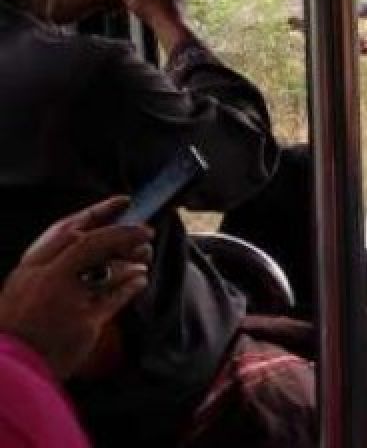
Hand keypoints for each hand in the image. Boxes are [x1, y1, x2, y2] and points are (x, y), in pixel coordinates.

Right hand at [0, 197, 152, 378]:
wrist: (8, 372)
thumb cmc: (18, 333)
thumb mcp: (24, 293)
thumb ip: (52, 270)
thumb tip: (89, 249)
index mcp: (28, 270)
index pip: (66, 229)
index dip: (99, 212)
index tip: (123, 201)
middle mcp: (45, 279)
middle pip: (91, 243)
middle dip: (123, 233)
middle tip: (145, 230)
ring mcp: (65, 299)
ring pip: (107, 268)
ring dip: (131, 260)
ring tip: (144, 257)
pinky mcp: (83, 321)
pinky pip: (116, 296)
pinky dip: (131, 285)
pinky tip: (140, 280)